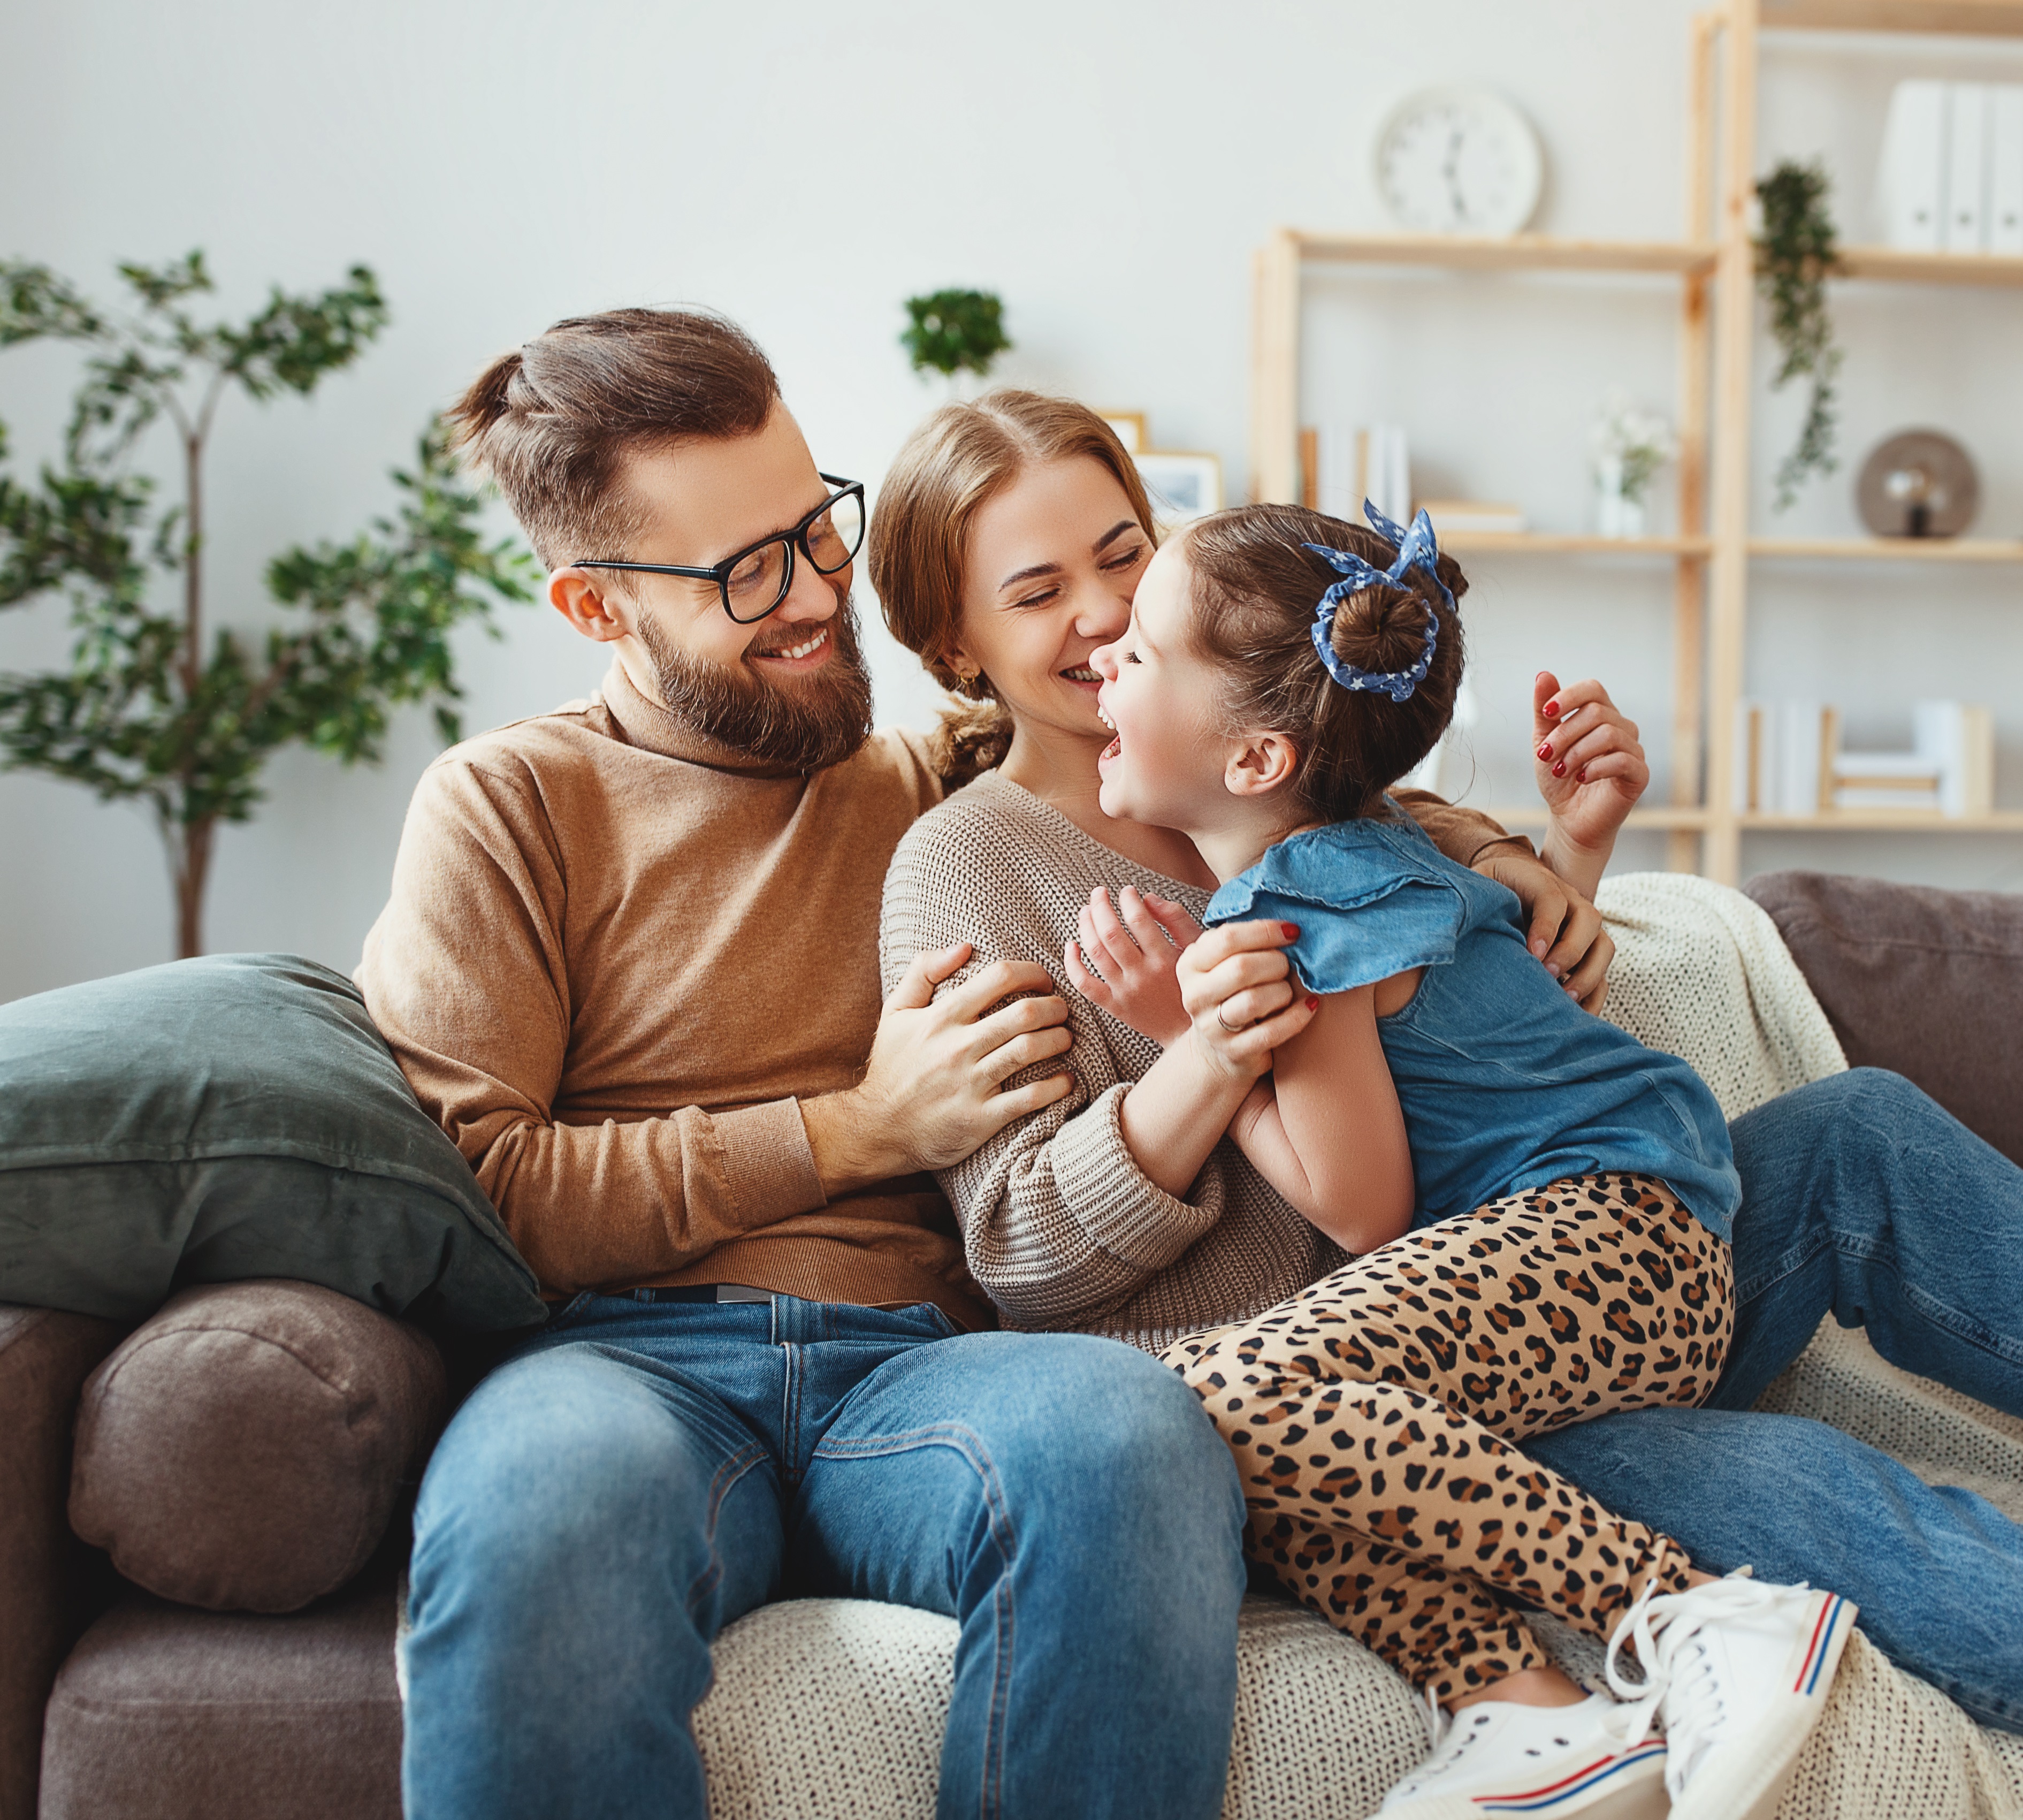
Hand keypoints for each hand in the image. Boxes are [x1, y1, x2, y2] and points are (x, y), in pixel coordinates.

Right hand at [806, 943, 1073, 1189]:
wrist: (876, 1129)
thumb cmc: (891, 1067)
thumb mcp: (895, 1012)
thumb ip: (923, 971)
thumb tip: (964, 946)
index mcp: (941, 1017)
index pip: (999, 978)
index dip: (1032, 972)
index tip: (1043, 980)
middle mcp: (958, 1047)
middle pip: (1025, 1013)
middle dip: (1055, 1006)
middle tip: (1061, 1009)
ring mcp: (971, 1083)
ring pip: (1032, 1050)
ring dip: (1060, 1039)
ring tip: (1065, 1037)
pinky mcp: (981, 1118)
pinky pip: (1031, 1098)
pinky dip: (1057, 1086)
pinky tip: (1067, 1079)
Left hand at [1062, 884, 1202, 1045]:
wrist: (1188, 1031)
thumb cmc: (1193, 984)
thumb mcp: (1196, 949)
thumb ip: (1176, 919)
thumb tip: (1147, 897)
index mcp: (1166, 959)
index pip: (1139, 920)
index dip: (1128, 899)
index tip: (1127, 891)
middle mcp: (1143, 975)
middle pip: (1111, 933)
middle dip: (1100, 906)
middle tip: (1098, 893)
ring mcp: (1125, 992)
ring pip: (1095, 953)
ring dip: (1085, 926)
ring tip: (1086, 910)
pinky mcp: (1114, 1007)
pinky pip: (1084, 984)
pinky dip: (1072, 963)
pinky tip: (1071, 945)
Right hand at [1175, 920, 1315, 1083]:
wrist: (1217, 1049)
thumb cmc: (1230, 993)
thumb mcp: (1223, 962)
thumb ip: (1240, 939)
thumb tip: (1286, 923)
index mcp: (1191, 964)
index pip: (1228, 938)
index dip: (1266, 931)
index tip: (1292, 932)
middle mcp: (1194, 995)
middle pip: (1242, 968)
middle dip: (1276, 962)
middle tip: (1288, 965)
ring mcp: (1211, 1027)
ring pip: (1254, 1000)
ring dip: (1283, 990)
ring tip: (1288, 988)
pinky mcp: (1234, 1051)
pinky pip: (1271, 1032)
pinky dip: (1296, 1017)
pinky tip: (1309, 1005)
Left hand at [1471, 849, 1615, 1012]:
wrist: (1506, 887)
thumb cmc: (1489, 890)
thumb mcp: (1480, 886)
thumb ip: (1477, 899)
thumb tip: (1458, 926)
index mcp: (1540, 881)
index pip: (1552, 898)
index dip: (1547, 926)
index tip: (1533, 953)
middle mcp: (1570, 901)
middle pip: (1589, 919)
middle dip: (1571, 950)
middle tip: (1548, 974)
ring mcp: (1582, 928)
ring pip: (1603, 947)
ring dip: (1588, 974)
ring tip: (1565, 999)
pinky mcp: (1586, 953)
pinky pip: (1602, 974)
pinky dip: (1594, 996)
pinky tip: (1576, 1016)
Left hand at [1532, 672, 1648, 896]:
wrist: (1569, 819)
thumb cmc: (1559, 778)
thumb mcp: (1544, 741)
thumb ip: (1545, 711)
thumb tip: (1543, 674)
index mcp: (1600, 715)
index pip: (1593, 689)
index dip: (1569, 696)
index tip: (1546, 714)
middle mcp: (1621, 728)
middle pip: (1597, 713)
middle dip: (1564, 734)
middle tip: (1544, 755)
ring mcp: (1634, 750)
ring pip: (1609, 734)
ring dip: (1576, 752)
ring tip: (1559, 770)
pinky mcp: (1640, 774)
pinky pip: (1623, 760)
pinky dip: (1596, 767)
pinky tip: (1580, 778)